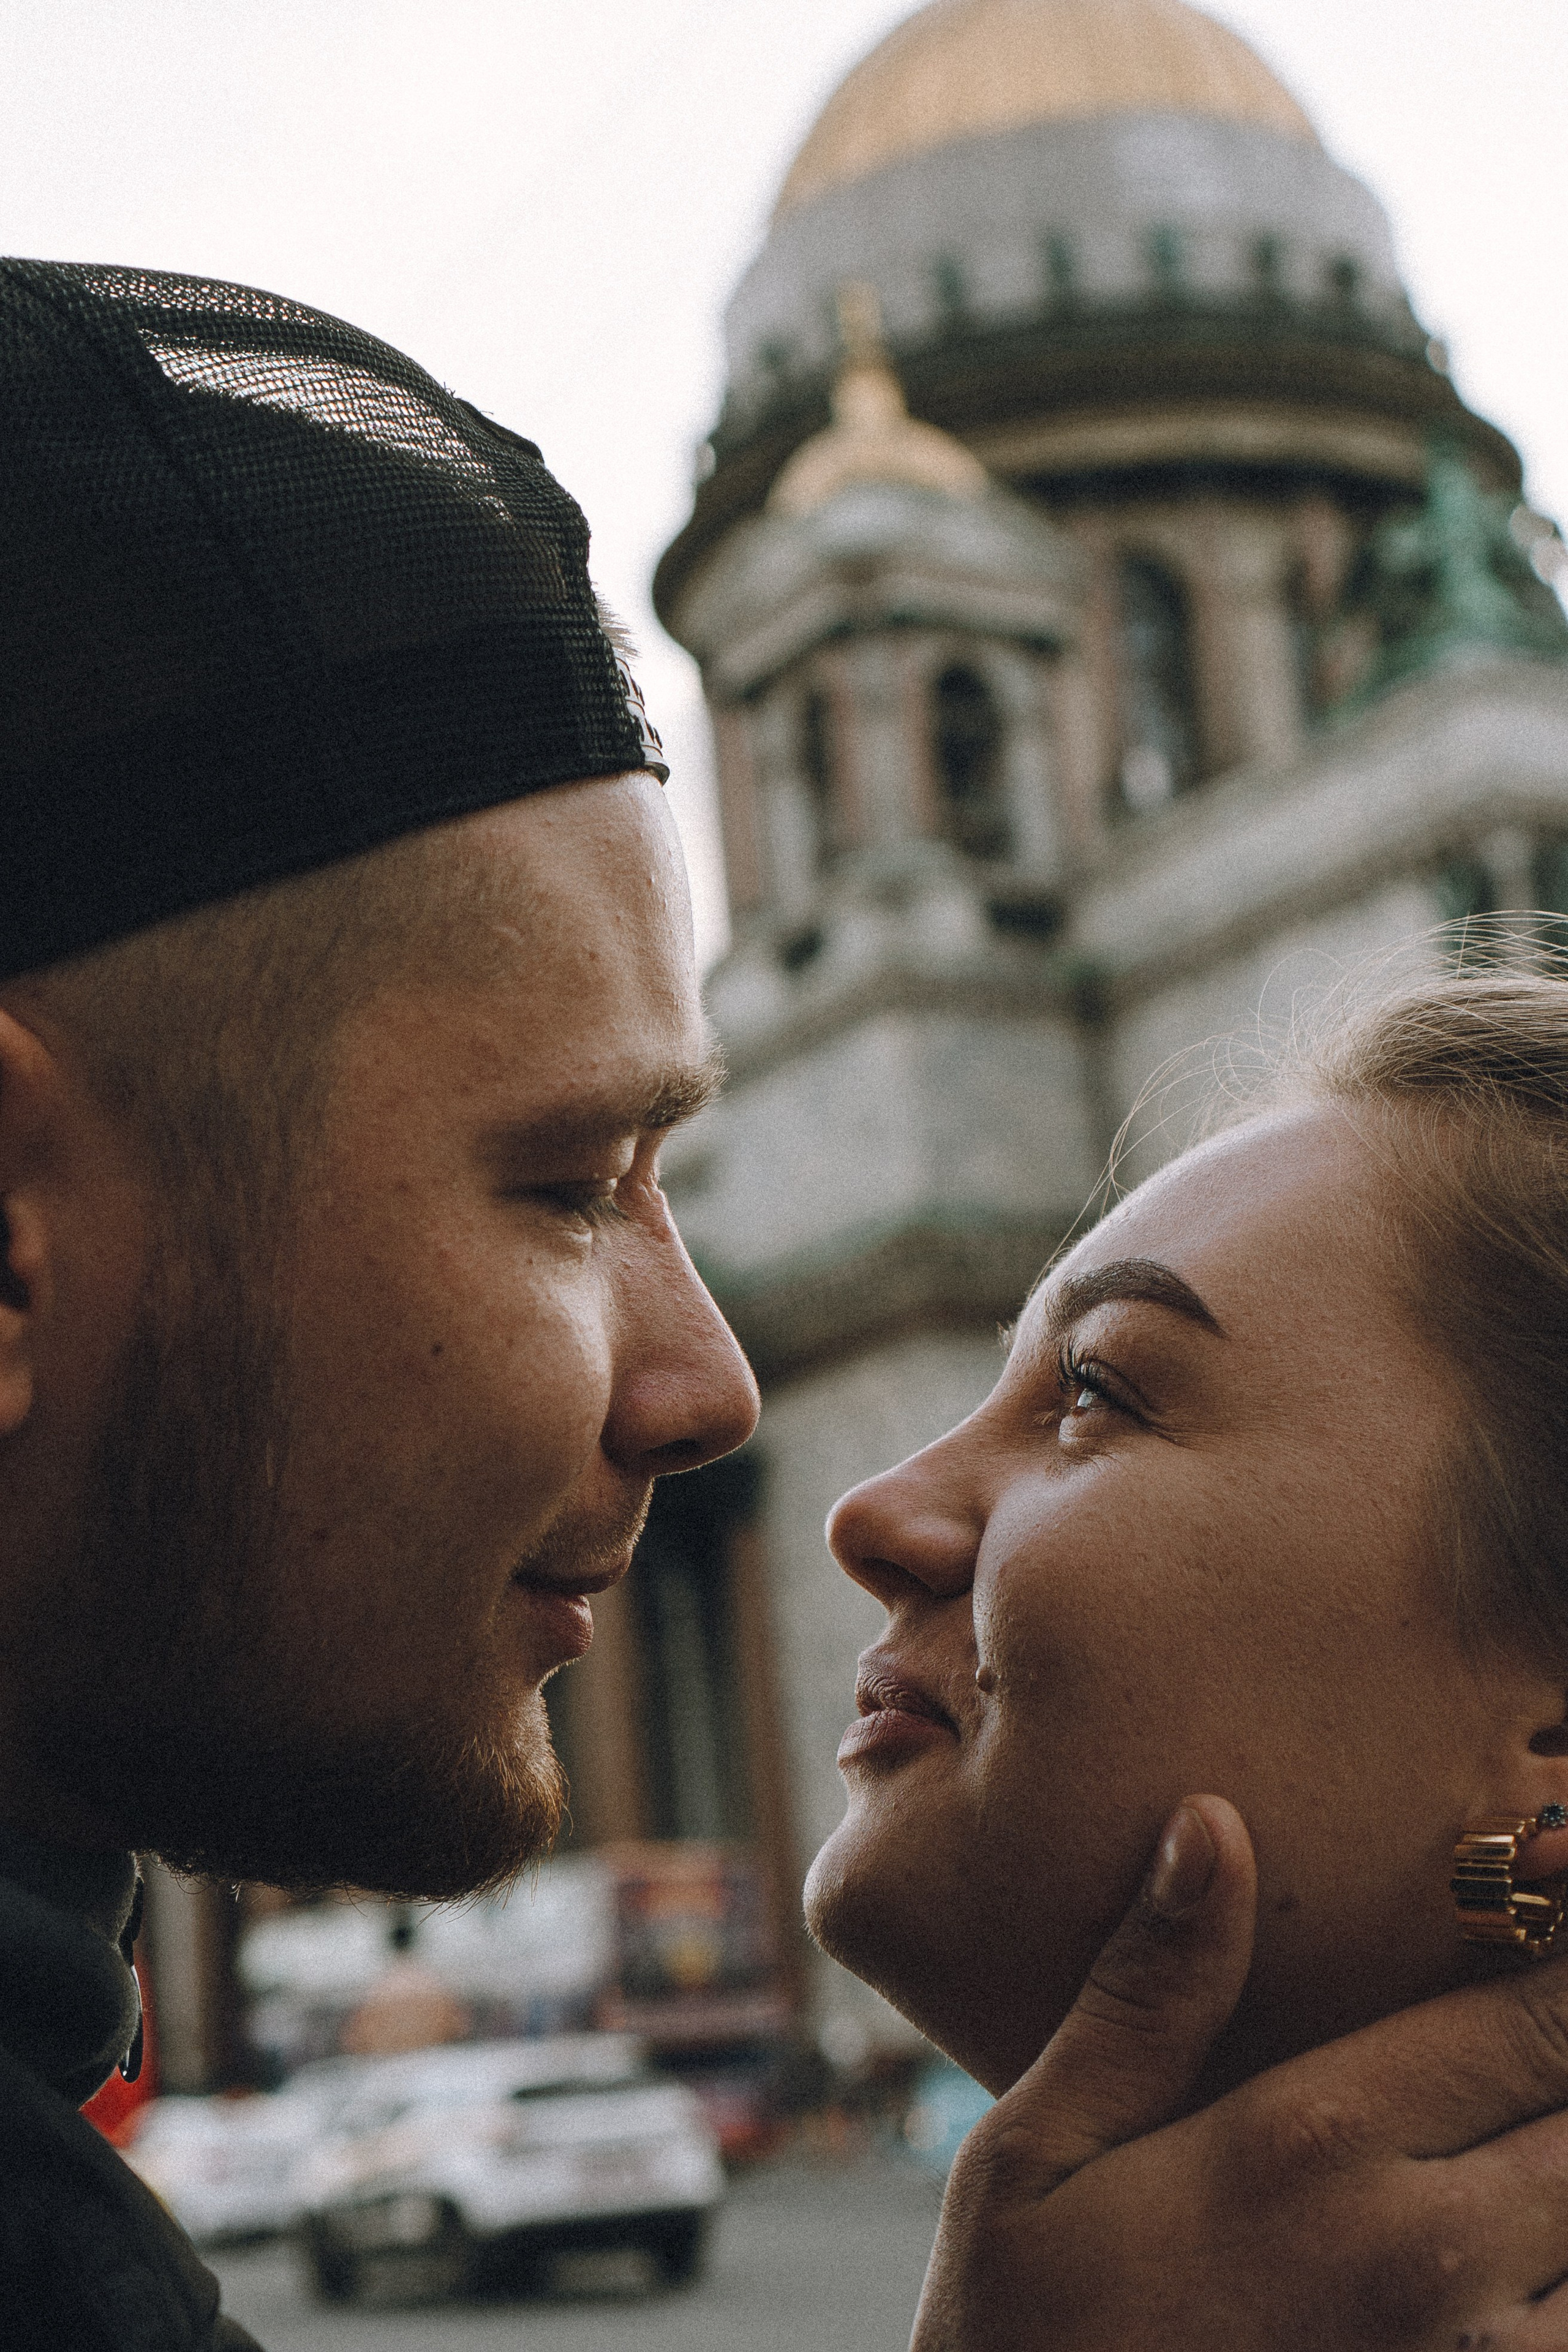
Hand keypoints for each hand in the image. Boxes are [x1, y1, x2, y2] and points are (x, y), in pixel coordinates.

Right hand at [914, 1796, 1567, 2347]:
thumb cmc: (1023, 2339)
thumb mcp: (1037, 2152)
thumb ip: (1146, 1996)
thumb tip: (1210, 1823)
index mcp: (1315, 2144)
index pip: (1532, 2019)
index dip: (1565, 1954)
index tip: (1551, 1902)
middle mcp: (1425, 2252)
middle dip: (1567, 2055)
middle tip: (1522, 2037)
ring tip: (1520, 2125)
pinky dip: (1561, 2284)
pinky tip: (1520, 2251)